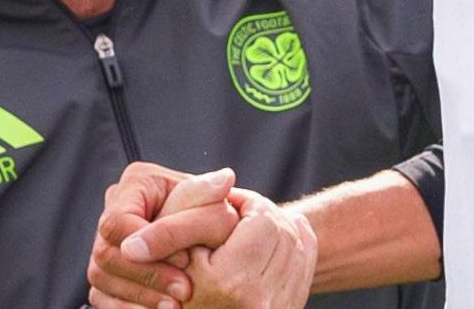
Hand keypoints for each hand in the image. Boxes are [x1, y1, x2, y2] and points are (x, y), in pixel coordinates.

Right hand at [88, 163, 238, 308]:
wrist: (205, 242)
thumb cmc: (209, 217)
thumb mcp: (212, 202)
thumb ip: (211, 196)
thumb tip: (225, 179)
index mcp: (134, 184)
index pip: (118, 220)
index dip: (148, 244)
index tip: (185, 260)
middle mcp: (112, 212)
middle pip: (107, 252)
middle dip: (147, 275)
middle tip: (184, 290)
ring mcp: (104, 244)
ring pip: (102, 276)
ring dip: (140, 295)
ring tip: (177, 305)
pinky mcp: (105, 274)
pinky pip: (102, 297)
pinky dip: (129, 308)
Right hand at [182, 189, 317, 308]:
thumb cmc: (169, 279)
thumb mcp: (174, 238)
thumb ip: (195, 201)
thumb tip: (228, 176)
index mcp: (231, 281)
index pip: (263, 219)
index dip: (249, 202)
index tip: (230, 202)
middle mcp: (259, 301)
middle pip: (285, 232)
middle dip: (265, 215)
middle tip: (242, 212)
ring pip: (299, 249)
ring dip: (281, 229)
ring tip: (256, 223)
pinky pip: (305, 269)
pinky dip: (299, 246)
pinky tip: (284, 233)